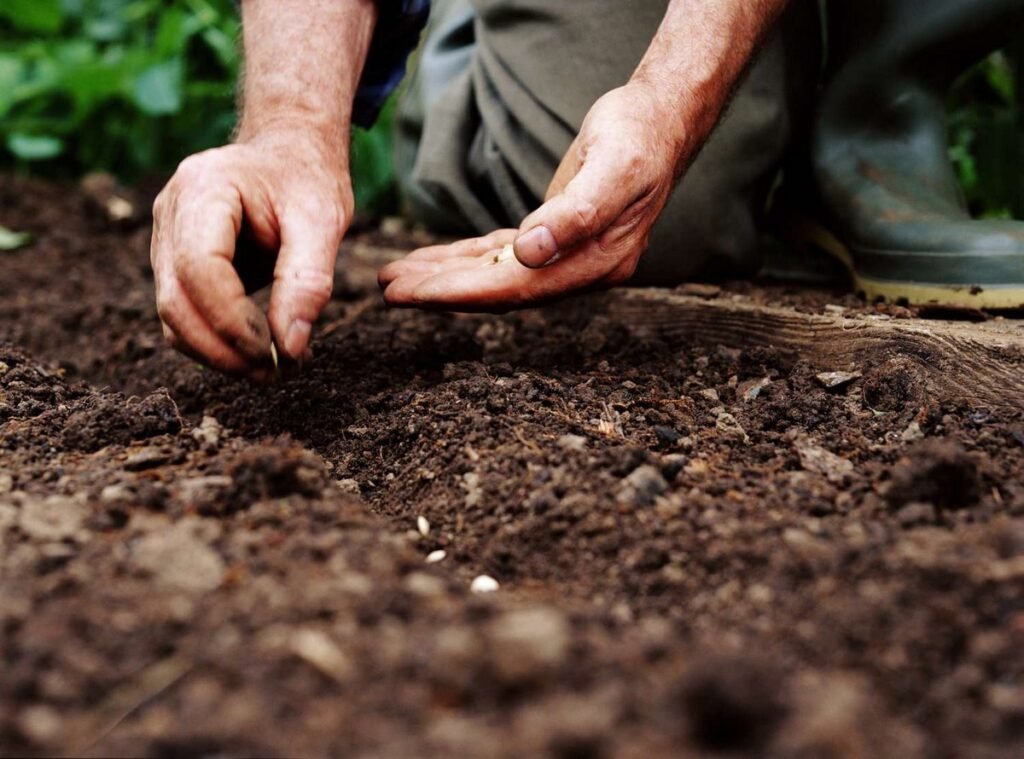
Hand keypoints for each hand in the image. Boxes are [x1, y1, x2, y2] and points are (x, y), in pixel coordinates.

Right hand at [151, 128, 351, 378]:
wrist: (287, 154)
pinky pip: (184, 317)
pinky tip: (262, 350)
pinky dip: (218, 344)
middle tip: (278, 375)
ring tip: (277, 368)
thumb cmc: (306, 180)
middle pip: (175, 301)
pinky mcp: (174, 264)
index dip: (233, 320)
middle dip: (225, 349)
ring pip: (173, 318)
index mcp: (204, 189)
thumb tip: (291, 349)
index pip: (200, 268)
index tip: (277, 352)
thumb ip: (308, 282)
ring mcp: (165, 240)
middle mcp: (171, 213)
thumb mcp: (323, 221)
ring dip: (220, 355)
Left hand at [379, 83, 684, 310]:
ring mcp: (568, 257)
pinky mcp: (554, 237)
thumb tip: (530, 253)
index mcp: (594, 263)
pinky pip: (501, 256)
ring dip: (446, 276)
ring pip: (494, 275)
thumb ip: (575, 214)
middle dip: (441, 290)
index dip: (460, 293)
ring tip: (396, 276)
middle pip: (498, 290)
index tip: (413, 294)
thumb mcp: (613, 168)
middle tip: (388, 289)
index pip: (515, 288)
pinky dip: (466, 258)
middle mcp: (579, 270)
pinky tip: (435, 259)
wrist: (661, 121)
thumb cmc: (638, 138)